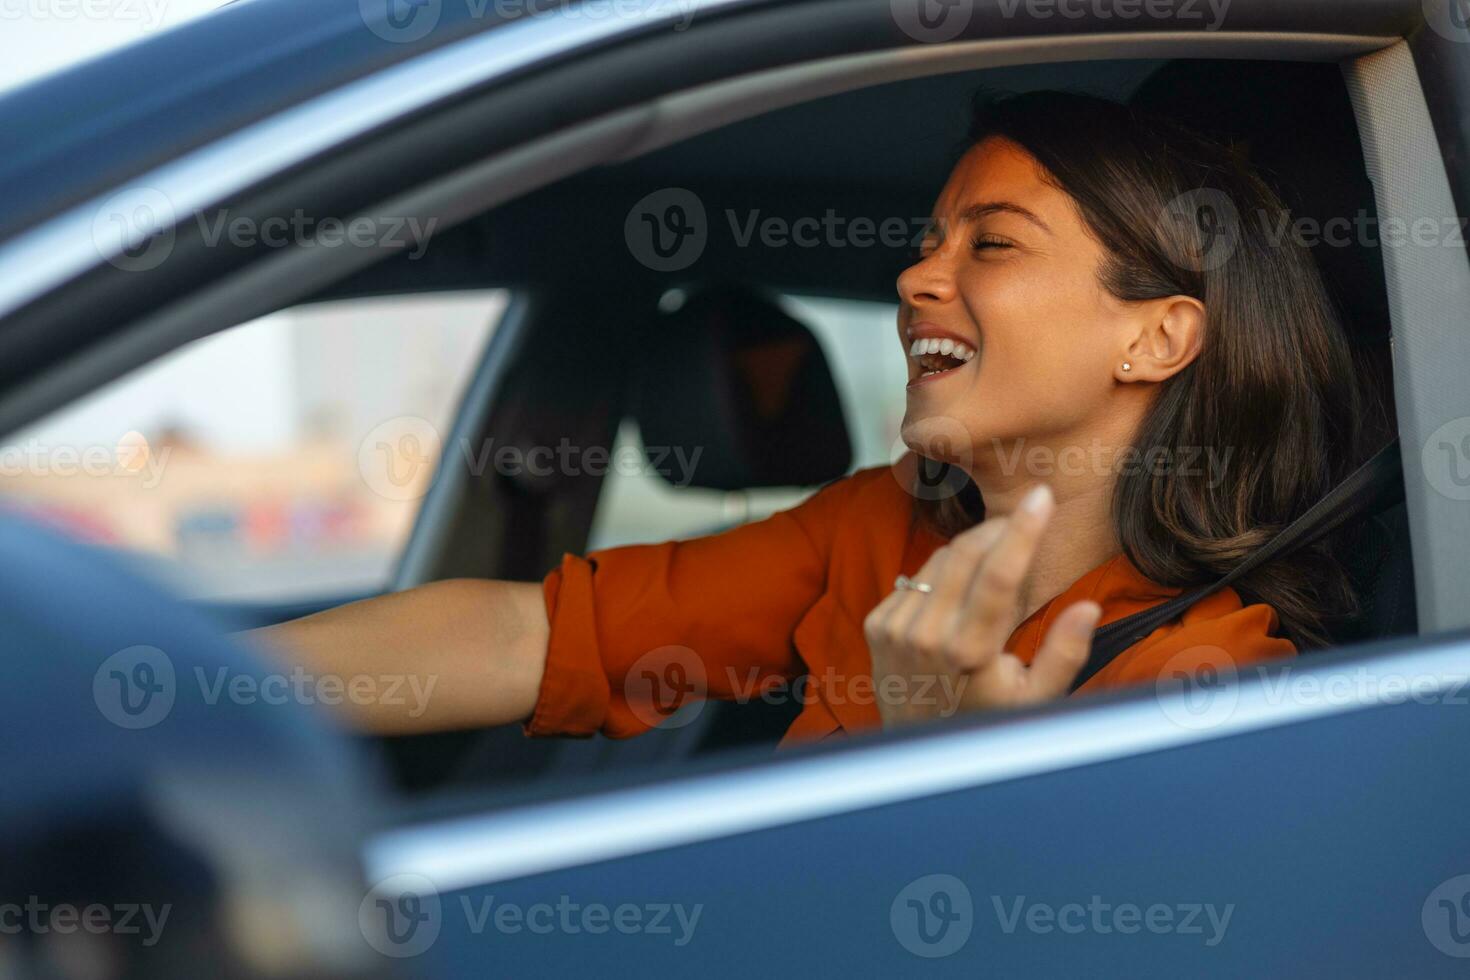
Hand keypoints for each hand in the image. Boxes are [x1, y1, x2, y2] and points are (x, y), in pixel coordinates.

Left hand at [862, 484, 1102, 726]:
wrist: (917, 755)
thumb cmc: (986, 726)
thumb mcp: (1035, 703)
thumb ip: (1064, 655)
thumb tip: (1087, 608)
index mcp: (969, 652)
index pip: (998, 574)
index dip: (1023, 530)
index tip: (1041, 496)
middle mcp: (926, 635)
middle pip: (967, 553)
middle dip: (1000, 527)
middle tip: (1026, 518)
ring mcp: (896, 627)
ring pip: (940, 559)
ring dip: (973, 548)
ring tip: (998, 562)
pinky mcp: (877, 624)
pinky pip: (916, 577)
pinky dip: (943, 574)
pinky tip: (960, 596)